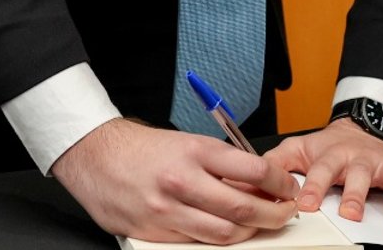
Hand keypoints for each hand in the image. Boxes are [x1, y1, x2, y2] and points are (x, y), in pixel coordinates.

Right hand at [49, 117, 296, 244]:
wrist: (95, 157)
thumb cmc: (140, 148)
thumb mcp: (185, 142)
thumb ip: (219, 163)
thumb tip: (256, 182)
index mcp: (194, 151)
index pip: (253, 169)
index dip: (279, 182)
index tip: (288, 187)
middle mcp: (183, 181)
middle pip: (243, 207)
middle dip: (273, 214)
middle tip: (284, 212)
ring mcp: (168, 210)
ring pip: (224, 233)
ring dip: (249, 232)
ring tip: (258, 225)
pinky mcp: (155, 233)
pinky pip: (198, 242)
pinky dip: (218, 239)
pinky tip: (225, 231)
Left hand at [266, 117, 382, 230]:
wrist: (362, 125)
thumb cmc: (330, 145)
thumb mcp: (299, 149)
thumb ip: (276, 164)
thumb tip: (251, 181)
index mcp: (333, 155)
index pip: (321, 170)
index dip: (313, 187)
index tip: (305, 205)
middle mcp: (361, 158)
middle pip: (359, 174)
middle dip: (356, 195)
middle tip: (352, 215)